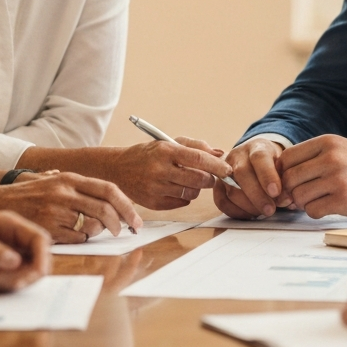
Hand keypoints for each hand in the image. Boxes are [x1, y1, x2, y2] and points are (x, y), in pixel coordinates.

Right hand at [0, 172, 142, 241]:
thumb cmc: (24, 195)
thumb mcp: (51, 181)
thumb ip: (75, 185)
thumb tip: (105, 194)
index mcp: (70, 178)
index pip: (109, 189)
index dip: (127, 205)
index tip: (136, 219)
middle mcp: (65, 192)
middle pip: (105, 210)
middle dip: (120, 223)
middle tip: (124, 231)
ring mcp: (56, 211)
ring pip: (92, 226)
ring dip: (98, 233)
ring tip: (93, 232)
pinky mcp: (48, 228)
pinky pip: (76, 239)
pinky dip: (80, 240)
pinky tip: (72, 236)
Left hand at [0, 212, 51, 290]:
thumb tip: (15, 260)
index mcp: (8, 224)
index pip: (40, 240)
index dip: (43, 257)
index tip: (35, 274)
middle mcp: (11, 240)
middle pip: (37, 262)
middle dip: (20, 276)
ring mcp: (6, 258)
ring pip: (24, 277)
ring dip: (4, 283)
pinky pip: (9, 286)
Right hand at [104, 137, 231, 209]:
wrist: (119, 169)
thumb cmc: (149, 153)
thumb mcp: (169, 143)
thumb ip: (196, 147)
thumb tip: (220, 153)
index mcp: (165, 150)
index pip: (199, 159)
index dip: (217, 165)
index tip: (228, 169)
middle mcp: (159, 169)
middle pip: (199, 179)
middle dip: (210, 178)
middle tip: (209, 176)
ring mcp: (156, 188)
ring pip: (192, 192)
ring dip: (197, 187)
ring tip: (188, 180)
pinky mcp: (154, 203)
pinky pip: (182, 202)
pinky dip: (185, 196)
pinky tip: (176, 187)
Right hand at [220, 138, 286, 217]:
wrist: (256, 159)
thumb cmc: (274, 165)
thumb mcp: (283, 166)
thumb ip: (285, 181)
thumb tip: (285, 201)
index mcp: (257, 147)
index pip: (260, 157)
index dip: (267, 175)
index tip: (276, 192)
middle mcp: (238, 155)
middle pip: (242, 174)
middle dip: (257, 196)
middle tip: (270, 210)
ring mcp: (224, 170)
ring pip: (230, 189)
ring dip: (248, 206)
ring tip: (263, 212)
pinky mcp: (217, 184)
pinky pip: (221, 201)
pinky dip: (236, 212)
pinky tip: (250, 215)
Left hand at [279, 136, 346, 218]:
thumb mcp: (339, 151)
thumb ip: (312, 158)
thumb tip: (278, 175)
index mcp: (327, 142)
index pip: (287, 157)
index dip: (282, 172)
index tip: (289, 181)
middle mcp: (331, 158)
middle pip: (289, 178)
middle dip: (290, 191)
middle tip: (299, 196)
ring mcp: (337, 178)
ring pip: (298, 196)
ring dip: (303, 203)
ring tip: (316, 200)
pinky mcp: (344, 199)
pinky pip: (312, 210)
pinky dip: (315, 211)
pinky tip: (326, 207)